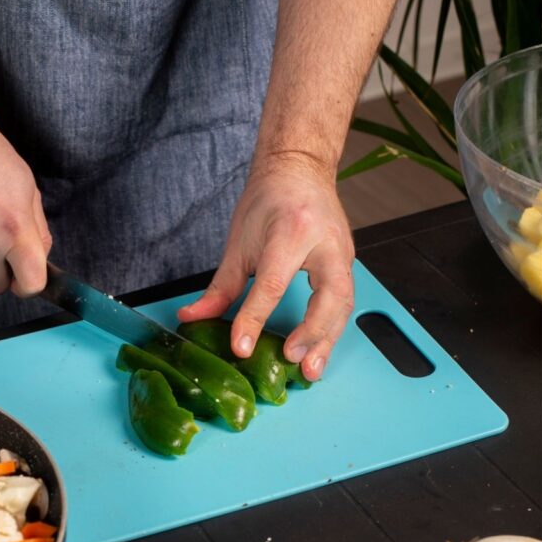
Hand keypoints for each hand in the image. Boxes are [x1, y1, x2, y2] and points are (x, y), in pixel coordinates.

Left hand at [178, 152, 353, 380]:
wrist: (300, 170)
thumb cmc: (269, 201)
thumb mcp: (238, 242)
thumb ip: (220, 287)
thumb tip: (193, 318)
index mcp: (292, 230)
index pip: (273, 282)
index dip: (255, 318)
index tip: (241, 346)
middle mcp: (325, 242)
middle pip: (328, 295)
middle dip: (312, 332)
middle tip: (292, 360)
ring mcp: (343, 253)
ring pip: (344, 304)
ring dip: (327, 340)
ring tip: (310, 371)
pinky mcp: (348, 264)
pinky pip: (344, 304)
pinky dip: (331, 332)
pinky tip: (317, 353)